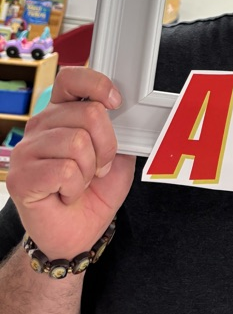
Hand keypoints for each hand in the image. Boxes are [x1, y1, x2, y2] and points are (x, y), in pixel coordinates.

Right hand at [6, 67, 134, 260]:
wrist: (79, 233)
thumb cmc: (95, 192)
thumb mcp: (118, 155)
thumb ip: (120, 130)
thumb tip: (131, 111)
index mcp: (61, 113)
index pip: (71, 79)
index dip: (97, 85)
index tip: (116, 102)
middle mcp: (40, 126)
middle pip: (87, 114)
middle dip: (107, 146)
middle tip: (98, 168)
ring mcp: (26, 151)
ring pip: (77, 142)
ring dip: (90, 170)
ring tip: (80, 182)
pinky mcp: (20, 177)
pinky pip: (64, 170)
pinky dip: (76, 187)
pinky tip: (66, 194)